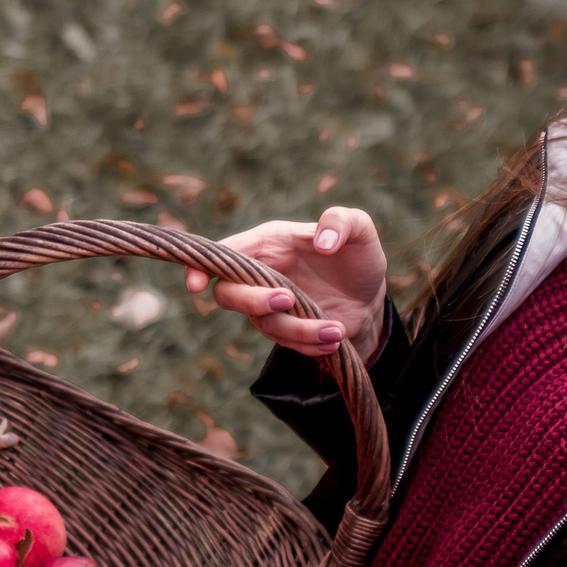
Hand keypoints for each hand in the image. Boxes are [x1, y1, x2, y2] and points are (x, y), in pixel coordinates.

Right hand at [181, 206, 387, 359]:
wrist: (370, 296)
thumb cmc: (358, 256)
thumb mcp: (360, 229)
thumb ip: (342, 221)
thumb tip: (322, 242)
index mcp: (269, 242)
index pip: (223, 253)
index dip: (202, 267)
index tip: (196, 284)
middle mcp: (261, 273)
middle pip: (229, 294)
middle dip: (254, 301)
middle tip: (289, 299)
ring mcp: (269, 305)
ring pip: (264, 323)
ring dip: (299, 329)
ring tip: (336, 329)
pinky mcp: (284, 329)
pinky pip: (285, 342)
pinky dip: (309, 344)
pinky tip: (334, 339)